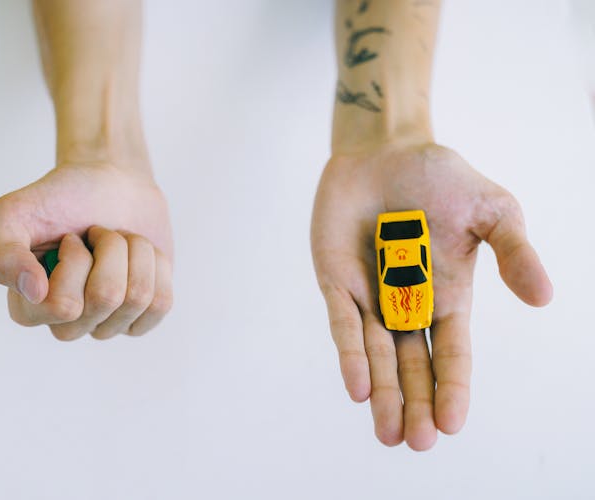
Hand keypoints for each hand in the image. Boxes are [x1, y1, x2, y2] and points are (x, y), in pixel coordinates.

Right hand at [0, 163, 172, 339]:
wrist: (110, 182)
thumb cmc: (61, 198)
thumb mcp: (14, 212)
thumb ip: (4, 254)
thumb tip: (33, 292)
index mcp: (27, 307)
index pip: (63, 306)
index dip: (75, 261)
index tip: (69, 237)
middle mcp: (66, 324)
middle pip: (106, 299)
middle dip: (110, 249)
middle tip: (96, 233)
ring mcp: (106, 324)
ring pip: (138, 298)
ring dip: (134, 252)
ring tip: (119, 240)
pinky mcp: (141, 317)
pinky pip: (161, 302)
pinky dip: (156, 264)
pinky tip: (139, 254)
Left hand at [311, 143, 551, 449]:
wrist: (385, 151)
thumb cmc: (440, 179)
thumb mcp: (492, 211)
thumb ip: (514, 251)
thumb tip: (543, 299)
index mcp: (447, 295)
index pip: (451, 352)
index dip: (451, 388)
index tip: (450, 423)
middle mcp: (407, 303)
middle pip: (412, 365)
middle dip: (414, 404)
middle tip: (416, 443)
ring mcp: (370, 295)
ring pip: (376, 355)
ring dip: (383, 394)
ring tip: (388, 434)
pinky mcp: (337, 281)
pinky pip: (343, 323)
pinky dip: (351, 354)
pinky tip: (359, 385)